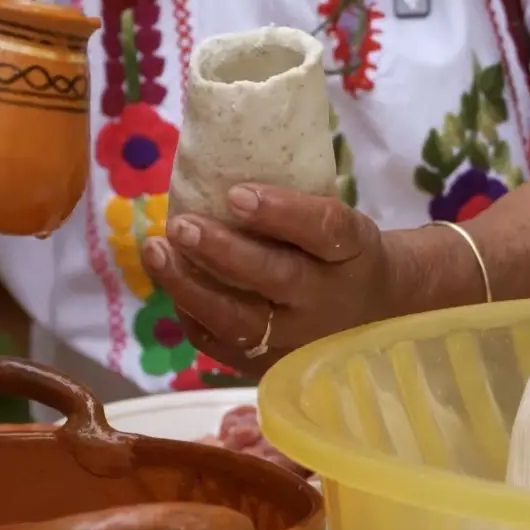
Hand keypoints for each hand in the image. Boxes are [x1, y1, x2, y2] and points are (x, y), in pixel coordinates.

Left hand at [141, 184, 402, 374]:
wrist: (373, 314)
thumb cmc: (339, 253)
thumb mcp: (338, 222)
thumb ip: (293, 205)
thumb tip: (218, 163)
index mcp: (351, 251)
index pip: (324, 229)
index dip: (280, 212)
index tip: (236, 193)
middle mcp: (326, 299)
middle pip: (276, 278)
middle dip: (222, 251)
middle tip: (180, 225)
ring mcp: (297, 340)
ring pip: (240, 320)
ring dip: (190, 286)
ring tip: (156, 252)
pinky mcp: (269, 365)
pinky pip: (221, 343)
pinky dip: (189, 312)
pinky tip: (169, 282)